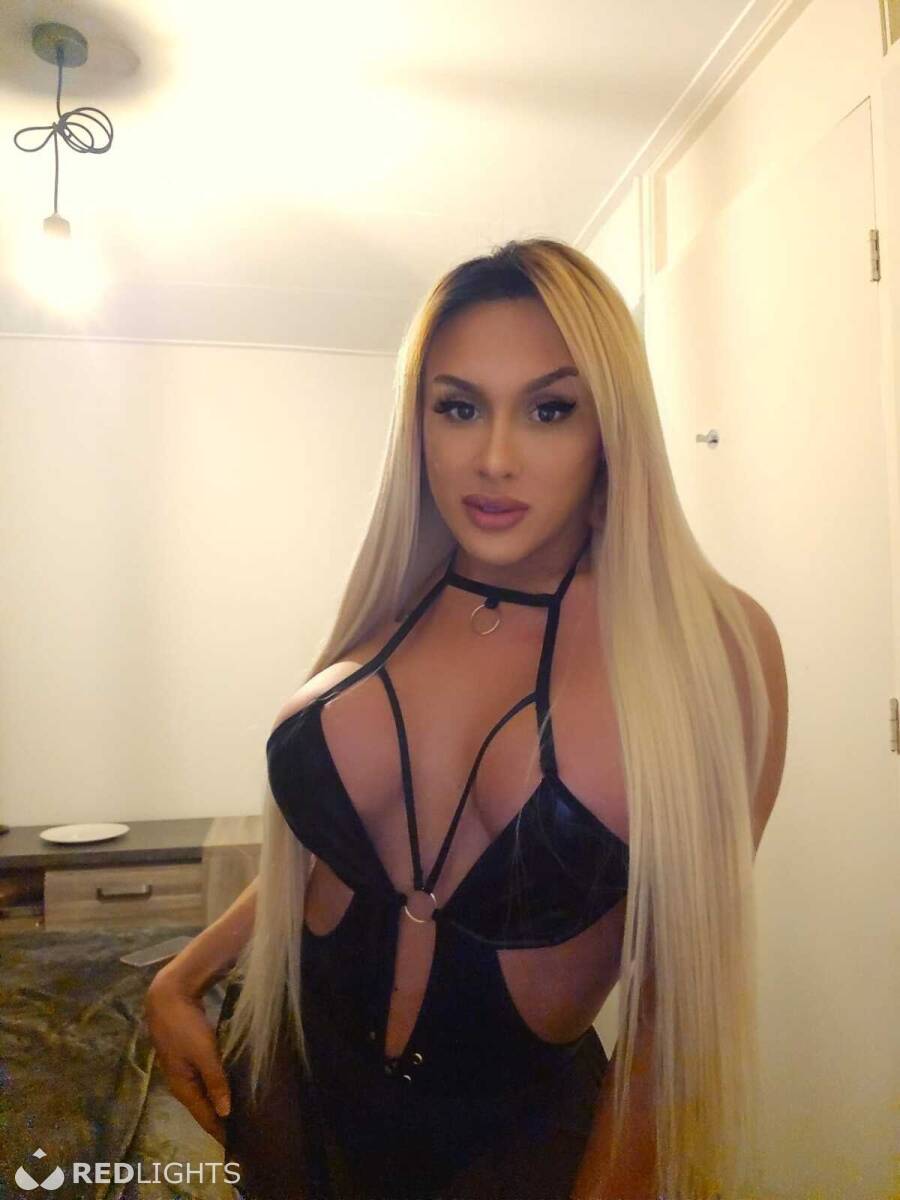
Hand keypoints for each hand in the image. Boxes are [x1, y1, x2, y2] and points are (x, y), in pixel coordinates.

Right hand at [145, 969, 230, 1144]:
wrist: (167, 997)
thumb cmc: (184, 1026)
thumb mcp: (204, 1052)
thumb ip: (216, 1081)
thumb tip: (226, 1112)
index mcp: (183, 1088)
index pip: (205, 1118)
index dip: (221, 1133)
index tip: (239, 1149)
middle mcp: (182, 1084)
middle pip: (205, 1109)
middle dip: (223, 1122)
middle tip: (247, 1132)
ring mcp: (185, 1070)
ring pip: (206, 1094)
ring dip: (222, 1104)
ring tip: (243, 1115)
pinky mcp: (190, 1057)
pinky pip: (207, 1079)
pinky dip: (219, 1087)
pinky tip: (232, 1087)